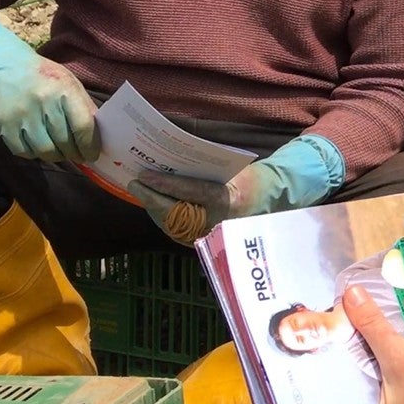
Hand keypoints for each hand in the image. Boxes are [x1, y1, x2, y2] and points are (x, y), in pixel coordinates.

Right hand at [0, 57, 99, 163]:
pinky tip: (38, 146)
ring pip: (45, 151)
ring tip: (58, 151)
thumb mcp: (70, 84)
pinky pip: (24, 152)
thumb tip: (98, 139)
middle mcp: (43, 103)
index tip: (92, 155)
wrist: (4, 65)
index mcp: (65, 90)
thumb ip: (85, 108)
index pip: (83, 127)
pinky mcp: (3, 125)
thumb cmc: (44, 76)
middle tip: (77, 155)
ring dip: (55, 156)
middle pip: (64, 143)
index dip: (90, 146)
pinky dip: (34, 154)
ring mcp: (21, 116)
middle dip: (74, 154)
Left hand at [128, 134, 343, 243]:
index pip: (189, 192)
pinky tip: (154, 204)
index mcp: (227, 199)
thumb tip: (168, 162)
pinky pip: (177, 230)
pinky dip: (163, 216)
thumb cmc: (248, 178)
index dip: (164, 185)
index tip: (144, 175)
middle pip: (175, 211)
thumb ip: (202, 169)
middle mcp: (217, 220)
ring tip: (140, 191)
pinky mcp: (204, 240)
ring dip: (153, 207)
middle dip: (151, 197)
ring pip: (172, 223)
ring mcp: (210, 233)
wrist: (268, 200)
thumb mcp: (229, 168)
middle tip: (135, 182)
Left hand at [342, 284, 403, 403]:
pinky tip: (389, 336)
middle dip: (359, 356)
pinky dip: (394, 361)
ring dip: (378, 355)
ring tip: (362, 324)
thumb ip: (372, 326)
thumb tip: (350, 295)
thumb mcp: (400, 354)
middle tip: (345, 324)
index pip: (344, 394)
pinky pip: (398, 381)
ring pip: (381, 381)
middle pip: (362, 385)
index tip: (333, 334)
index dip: (339, 362)